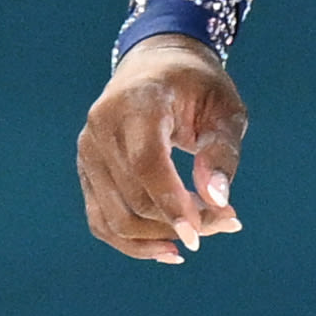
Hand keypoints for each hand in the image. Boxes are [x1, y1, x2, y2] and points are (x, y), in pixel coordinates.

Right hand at [78, 36, 244, 261]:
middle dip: (182, 221)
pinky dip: (133, 243)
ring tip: (204, 231)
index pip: (146, 164)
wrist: (155, 66)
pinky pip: (102, 222)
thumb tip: (216, 200)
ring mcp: (88, 151)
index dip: (171, 203)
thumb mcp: (225, 108)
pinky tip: (168, 249)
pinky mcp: (87, 171)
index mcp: (137, 103)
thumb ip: (223, 151)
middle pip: (135, 198)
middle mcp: (102, 128)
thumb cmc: (197, 86)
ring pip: (116, 219)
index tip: (200, 235)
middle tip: (228, 221)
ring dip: (161, 237)